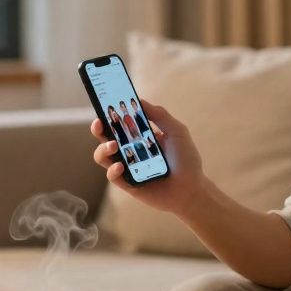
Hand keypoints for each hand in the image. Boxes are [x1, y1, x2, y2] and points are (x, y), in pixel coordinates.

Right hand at [90, 99, 205, 214]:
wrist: (192, 189)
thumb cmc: (186, 159)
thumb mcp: (176, 131)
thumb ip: (160, 115)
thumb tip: (139, 101)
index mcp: (139, 135)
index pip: (119, 122)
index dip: (109, 113)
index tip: (105, 103)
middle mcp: (130, 149)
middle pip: (105, 137)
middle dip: (98, 128)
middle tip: (99, 123)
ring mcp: (127, 167)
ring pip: (103, 156)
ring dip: (103, 149)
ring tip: (113, 146)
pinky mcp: (127, 183)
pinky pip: (112, 176)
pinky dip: (113, 170)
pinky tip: (121, 166)